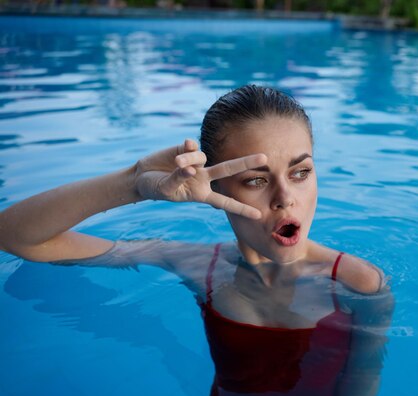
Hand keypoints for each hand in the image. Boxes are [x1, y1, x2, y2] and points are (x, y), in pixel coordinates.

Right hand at [134, 139, 266, 218]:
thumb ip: (179, 179)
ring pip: (201, 157)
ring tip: (176, 164)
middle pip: (227, 169)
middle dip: (246, 163)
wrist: (141, 177)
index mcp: (202, 194)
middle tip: (265, 158)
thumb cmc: (155, 188)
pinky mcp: (186, 149)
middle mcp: (203, 177)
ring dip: (190, 159)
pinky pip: (192, 146)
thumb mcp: (166, 189)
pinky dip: (187, 149)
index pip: (225, 202)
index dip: (241, 208)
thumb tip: (190, 168)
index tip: (258, 216)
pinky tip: (179, 152)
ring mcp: (197, 162)